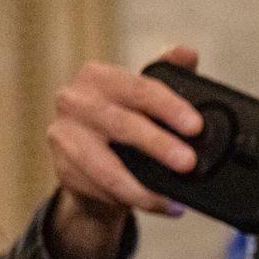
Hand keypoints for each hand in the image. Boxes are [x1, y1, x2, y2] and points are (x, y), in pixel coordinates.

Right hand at [44, 45, 204, 258]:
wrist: (88, 157)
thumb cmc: (122, 119)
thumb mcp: (143, 95)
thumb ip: (167, 73)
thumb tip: (187, 53)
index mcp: (99, 77)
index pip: (138, 88)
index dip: (169, 107)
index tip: (196, 126)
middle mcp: (74, 102)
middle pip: (121, 124)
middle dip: (158, 145)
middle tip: (188, 162)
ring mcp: (64, 136)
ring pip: (106, 166)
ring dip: (144, 187)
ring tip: (175, 200)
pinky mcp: (63, 169)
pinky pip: (102, 189)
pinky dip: (137, 200)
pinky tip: (163, 205)